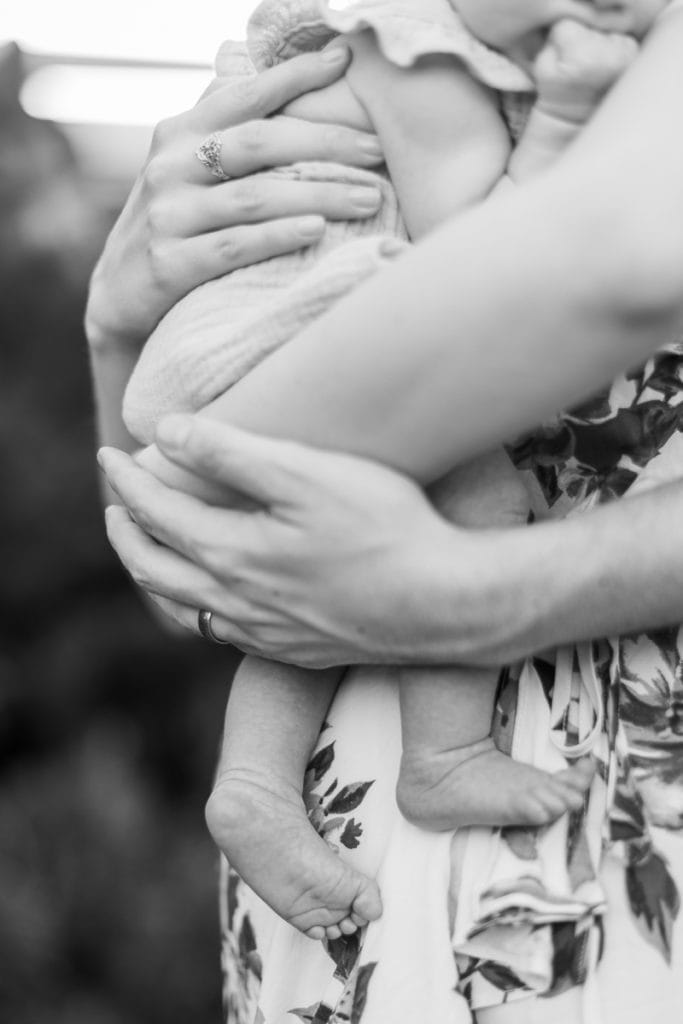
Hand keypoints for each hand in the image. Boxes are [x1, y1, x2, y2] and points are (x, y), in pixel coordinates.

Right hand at [85, 47, 383, 349]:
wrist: (118, 297)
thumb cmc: (172, 228)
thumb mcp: (184, 170)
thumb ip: (219, 128)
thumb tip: (262, 72)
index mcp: (179, 133)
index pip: (244, 94)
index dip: (295, 75)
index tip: (345, 61)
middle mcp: (170, 167)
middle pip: (260, 143)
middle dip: (326, 143)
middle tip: (378, 151)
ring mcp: (168, 216)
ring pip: (255, 198)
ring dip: (320, 194)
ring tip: (369, 199)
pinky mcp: (169, 264)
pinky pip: (234, 246)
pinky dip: (278, 236)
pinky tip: (317, 231)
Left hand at [98, 415, 511, 667]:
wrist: (444, 604)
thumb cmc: (386, 530)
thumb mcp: (309, 474)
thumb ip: (231, 452)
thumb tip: (166, 433)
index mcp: (232, 554)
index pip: (154, 514)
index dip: (125, 481)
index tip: (109, 455)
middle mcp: (237, 602)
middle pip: (154, 570)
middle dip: (125, 534)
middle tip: (116, 506)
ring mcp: (265, 633)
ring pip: (185, 608)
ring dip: (157, 574)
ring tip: (155, 549)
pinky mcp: (294, 650)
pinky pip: (224, 632)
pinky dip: (199, 606)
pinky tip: (217, 596)